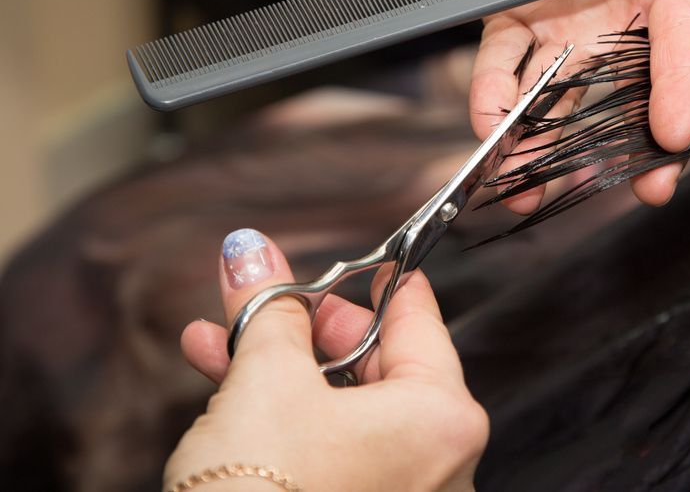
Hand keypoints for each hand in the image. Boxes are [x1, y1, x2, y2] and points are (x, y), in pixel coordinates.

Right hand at [166, 229, 487, 490]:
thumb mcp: (264, 378)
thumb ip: (268, 309)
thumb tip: (252, 253)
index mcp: (444, 416)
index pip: (418, 319)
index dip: (378, 280)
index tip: (360, 256)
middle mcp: (438, 461)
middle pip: (376, 363)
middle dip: (306, 328)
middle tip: (267, 300)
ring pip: (342, 407)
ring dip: (279, 369)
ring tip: (220, 339)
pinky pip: (331, 450)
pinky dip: (285, 418)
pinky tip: (225, 387)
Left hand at [449, 0, 689, 212]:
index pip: (687, 35)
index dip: (685, 83)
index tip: (679, 130)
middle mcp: (626, 7)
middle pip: (636, 84)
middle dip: (639, 142)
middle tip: (645, 187)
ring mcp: (569, 17)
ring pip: (567, 92)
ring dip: (553, 141)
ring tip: (538, 183)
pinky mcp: (514, 13)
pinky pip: (503, 66)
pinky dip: (494, 99)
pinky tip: (490, 131)